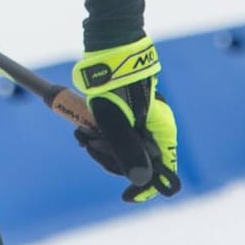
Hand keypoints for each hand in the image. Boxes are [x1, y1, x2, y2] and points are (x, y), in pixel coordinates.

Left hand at [71, 36, 180, 202]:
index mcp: (162, 131)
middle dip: (108, 157)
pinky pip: (114, 134)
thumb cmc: (114, 83)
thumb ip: (127, 150)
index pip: (161, 172)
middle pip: (135, 161)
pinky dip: (98, 134)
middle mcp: (155, 128)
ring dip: (99, 145)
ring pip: (121, 148)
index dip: (144, 187)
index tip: (126, 196)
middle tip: (87, 142)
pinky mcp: (127, 114)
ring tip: (81, 130)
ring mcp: (141, 121)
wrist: (109, 47)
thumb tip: (141, 181)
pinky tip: (83, 127)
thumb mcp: (115, 120)